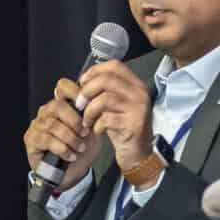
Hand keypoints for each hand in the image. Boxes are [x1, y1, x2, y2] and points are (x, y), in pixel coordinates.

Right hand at [23, 77, 101, 193]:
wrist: (73, 173)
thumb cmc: (81, 149)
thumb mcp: (94, 132)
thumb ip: (96, 118)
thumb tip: (101, 104)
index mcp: (61, 105)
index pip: (63, 87)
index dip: (74, 91)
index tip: (88, 105)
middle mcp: (46, 112)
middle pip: (57, 106)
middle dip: (74, 120)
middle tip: (85, 133)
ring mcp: (37, 125)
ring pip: (53, 125)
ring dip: (70, 138)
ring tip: (80, 147)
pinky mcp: (31, 140)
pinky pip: (47, 140)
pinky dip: (62, 149)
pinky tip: (71, 155)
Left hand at [77, 61, 156, 175]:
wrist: (138, 154)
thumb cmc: (123, 129)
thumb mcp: (115, 106)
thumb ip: (103, 92)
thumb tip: (80, 81)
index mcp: (136, 85)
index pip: (115, 66)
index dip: (95, 71)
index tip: (82, 83)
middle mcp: (140, 93)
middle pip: (107, 80)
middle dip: (87, 91)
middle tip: (79, 104)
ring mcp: (139, 109)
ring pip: (105, 99)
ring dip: (89, 111)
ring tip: (86, 121)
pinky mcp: (134, 125)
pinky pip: (107, 119)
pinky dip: (97, 125)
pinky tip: (97, 131)